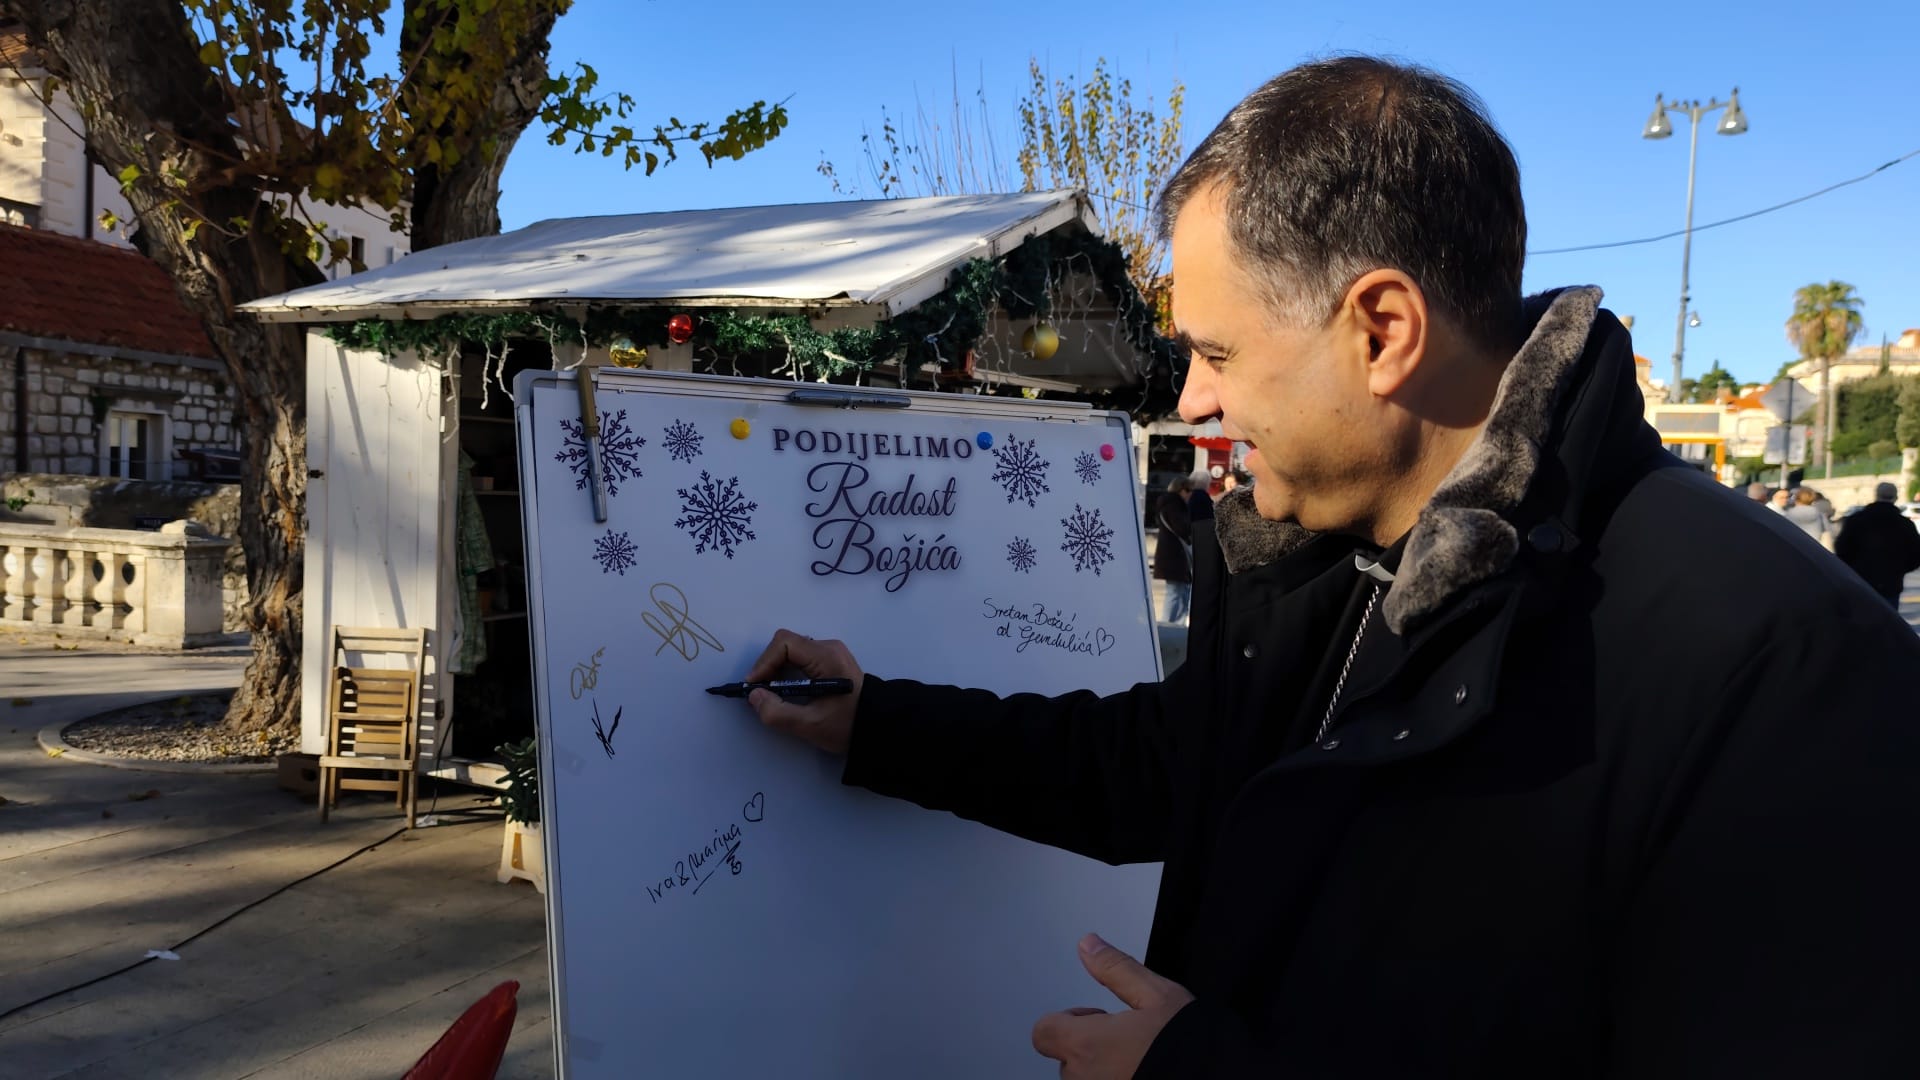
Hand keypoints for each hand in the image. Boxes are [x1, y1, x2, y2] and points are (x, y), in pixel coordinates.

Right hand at [740, 628, 864, 754]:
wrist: (878, 727)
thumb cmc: (847, 726)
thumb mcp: (810, 725)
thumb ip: (778, 713)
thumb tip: (754, 696)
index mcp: (827, 658)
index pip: (785, 644)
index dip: (764, 662)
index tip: (754, 686)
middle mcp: (829, 648)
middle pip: (786, 644)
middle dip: (768, 665)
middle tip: (760, 691)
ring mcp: (831, 652)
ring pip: (791, 649)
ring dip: (776, 668)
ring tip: (770, 692)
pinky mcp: (830, 660)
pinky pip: (800, 656)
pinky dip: (786, 669)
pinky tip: (784, 689)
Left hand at [1032, 933, 1194, 1078]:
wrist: (1223, 1079)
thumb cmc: (1189, 1045)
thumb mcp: (1157, 996)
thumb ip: (1115, 969)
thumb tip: (1088, 945)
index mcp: (1086, 1045)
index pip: (1044, 1032)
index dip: (1067, 1021)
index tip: (1097, 1019)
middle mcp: (1084, 1079)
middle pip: (1066, 1059)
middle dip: (1090, 1047)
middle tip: (1127, 1041)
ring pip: (1085, 1078)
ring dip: (1101, 1069)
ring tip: (1138, 1060)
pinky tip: (1142, 1074)